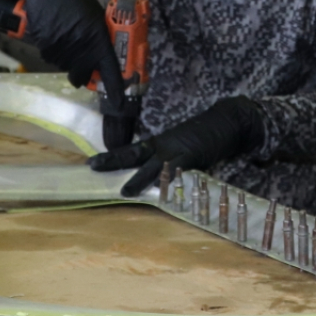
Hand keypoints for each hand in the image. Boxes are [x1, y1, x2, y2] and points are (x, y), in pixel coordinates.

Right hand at [23, 0, 126, 108]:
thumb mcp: (97, 17)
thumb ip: (102, 38)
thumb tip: (106, 56)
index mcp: (98, 38)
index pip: (110, 69)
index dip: (114, 87)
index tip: (118, 101)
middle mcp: (81, 48)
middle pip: (83, 75)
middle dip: (85, 73)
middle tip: (85, 64)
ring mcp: (62, 49)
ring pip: (67, 66)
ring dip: (70, 59)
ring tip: (69, 37)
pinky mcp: (46, 47)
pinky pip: (53, 58)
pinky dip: (57, 52)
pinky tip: (57, 35)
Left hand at [88, 96, 264, 196]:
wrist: (224, 122)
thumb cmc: (202, 136)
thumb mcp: (178, 146)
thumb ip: (165, 160)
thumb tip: (152, 178)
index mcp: (158, 143)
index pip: (130, 150)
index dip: (112, 157)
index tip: (91, 163)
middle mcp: (163, 146)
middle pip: (133, 154)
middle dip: (113, 161)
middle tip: (93, 167)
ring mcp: (177, 151)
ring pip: (153, 166)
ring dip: (139, 179)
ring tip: (125, 192)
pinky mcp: (193, 157)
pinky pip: (178, 171)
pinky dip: (169, 181)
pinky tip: (161, 190)